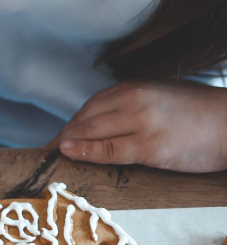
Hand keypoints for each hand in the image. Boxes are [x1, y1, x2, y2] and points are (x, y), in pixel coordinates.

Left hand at [50, 81, 226, 172]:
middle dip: (62, 137)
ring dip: (67, 145)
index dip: (69, 125)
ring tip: (53, 156)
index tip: (55, 139)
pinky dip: (84, 152)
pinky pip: (108, 150)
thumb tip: (95, 127)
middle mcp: (134, 100)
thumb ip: (128, 107)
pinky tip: (68, 153)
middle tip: (47, 151)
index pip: (89, 107)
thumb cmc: (198, 116)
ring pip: (90, 132)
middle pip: (84, 119)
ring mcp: (141, 122)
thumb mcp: (158, 99)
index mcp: (134, 87)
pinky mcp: (150, 145)